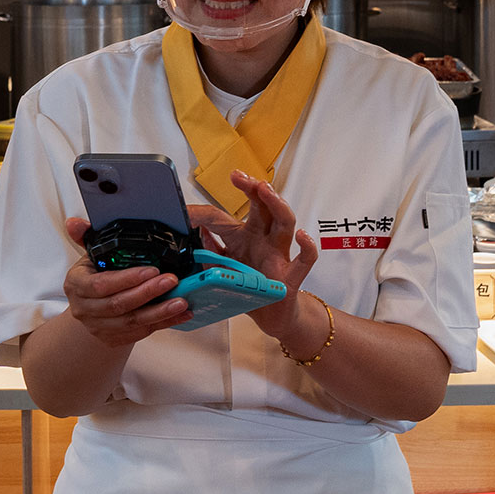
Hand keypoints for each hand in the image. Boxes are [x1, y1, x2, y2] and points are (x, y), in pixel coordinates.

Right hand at [59, 217, 189, 347]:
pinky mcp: (112, 340)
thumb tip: (74, 222)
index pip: (101, 285)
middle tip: (172, 281)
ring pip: (132, 322)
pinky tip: (180, 314)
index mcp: (76, 285)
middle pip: (119, 304)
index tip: (152, 270)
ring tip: (181, 301)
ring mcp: (97, 327)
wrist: (90, 307)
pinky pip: (141, 333)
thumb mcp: (90, 254)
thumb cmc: (94, 276)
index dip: (127, 279)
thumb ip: (86, 237)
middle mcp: (83, 309)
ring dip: (160, 312)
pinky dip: (163, 323)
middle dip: (148, 293)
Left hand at [192, 172, 320, 340]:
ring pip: (284, 224)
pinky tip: (303, 237)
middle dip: (252, 189)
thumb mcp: (223, 269)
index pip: (225, 217)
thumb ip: (211, 252)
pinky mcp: (292, 277)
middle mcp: (263, 240)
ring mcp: (279, 255)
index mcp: (244, 237)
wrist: (271, 316)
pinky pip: (305, 260)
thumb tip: (199, 231)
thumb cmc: (251, 288)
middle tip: (240, 177)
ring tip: (266, 192)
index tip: (186, 211)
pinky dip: (308, 247)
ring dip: (276, 205)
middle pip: (262, 207)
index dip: (204, 213)